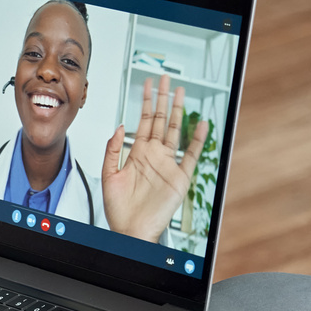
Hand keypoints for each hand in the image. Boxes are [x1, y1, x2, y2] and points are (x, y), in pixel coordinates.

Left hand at [102, 75, 207, 242]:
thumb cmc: (119, 209)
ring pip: (176, 132)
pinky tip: (202, 124)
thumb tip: (119, 127)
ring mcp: (167, 164)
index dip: (146, 102)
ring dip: (179, 112)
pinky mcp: (179, 178)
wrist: (130, 231)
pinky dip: (198, 140)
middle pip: (161, 120)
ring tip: (181, 93)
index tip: (147, 84)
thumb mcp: (108, 175)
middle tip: (165, 79)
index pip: (144, 121)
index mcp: (137, 153)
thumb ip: (112, 150)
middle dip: (163, 99)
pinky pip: (191, 155)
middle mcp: (154, 155)